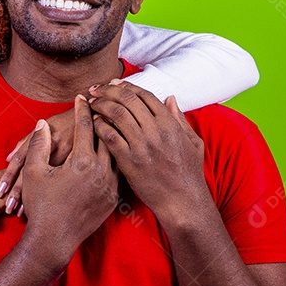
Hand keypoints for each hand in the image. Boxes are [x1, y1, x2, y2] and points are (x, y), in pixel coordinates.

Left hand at [0, 107, 76, 216]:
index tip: (0, 193)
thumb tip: (8, 158)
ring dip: (35, 199)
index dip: (9, 176)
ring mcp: (70, 159)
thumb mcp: (47, 126)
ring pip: (50, 182)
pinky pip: (69, 183)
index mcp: (43, 139)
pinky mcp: (83, 166)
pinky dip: (57, 197)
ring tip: (23, 214)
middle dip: (20, 193)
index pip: (22, 159)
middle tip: (9, 209)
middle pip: (33, 174)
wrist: (98, 117)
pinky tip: (51, 209)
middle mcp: (55, 149)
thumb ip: (28, 142)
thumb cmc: (67, 123)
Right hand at [18, 97, 118, 270]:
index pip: (85, 126)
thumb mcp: (33, 172)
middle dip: (105, 116)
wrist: (54, 240)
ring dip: (117, 135)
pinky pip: (122, 171)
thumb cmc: (41, 205)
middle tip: (104, 101)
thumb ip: (39, 144)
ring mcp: (111, 185)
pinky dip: (121, 157)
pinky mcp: (115, 198)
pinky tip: (121, 150)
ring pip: (119, 152)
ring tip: (115, 121)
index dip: (82, 109)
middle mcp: (101, 171)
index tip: (82, 96)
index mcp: (81, 161)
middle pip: (109, 134)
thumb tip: (43, 123)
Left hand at [89, 80, 212, 218]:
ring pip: (116, 115)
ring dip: (101, 105)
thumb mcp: (193, 142)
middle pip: (127, 100)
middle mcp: (156, 131)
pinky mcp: (130, 162)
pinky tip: (94, 123)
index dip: (126, 86)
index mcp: (170, 124)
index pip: (144, 95)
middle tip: (95, 89)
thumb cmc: (189, 174)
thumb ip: (180, 119)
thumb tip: (170, 97)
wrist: (183, 202)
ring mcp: (142, 146)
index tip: (114, 84)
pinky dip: (100, 126)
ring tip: (92, 103)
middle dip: (108, 91)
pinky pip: (110, 137)